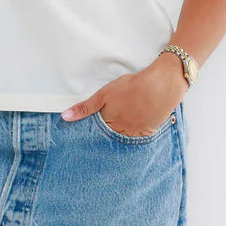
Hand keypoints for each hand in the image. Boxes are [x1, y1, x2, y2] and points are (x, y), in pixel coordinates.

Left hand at [60, 57, 187, 137]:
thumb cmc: (131, 87)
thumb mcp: (104, 95)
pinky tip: (134, 127)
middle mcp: (121, 132)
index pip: (97, 134)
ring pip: (124, 139)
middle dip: (106, 137)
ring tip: (120, 128)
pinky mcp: (149, 131)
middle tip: (106, 132)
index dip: (94, 133)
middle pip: (110, 138)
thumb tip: (65, 117)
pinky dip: (134, 135)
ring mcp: (136, 133)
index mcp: (109, 123)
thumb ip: (84, 107)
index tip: (89, 138)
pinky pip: (139, 139)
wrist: (160, 86)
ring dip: (120, 137)